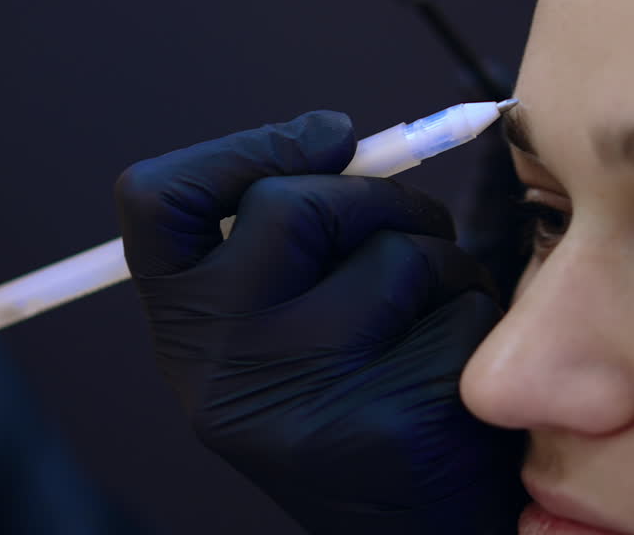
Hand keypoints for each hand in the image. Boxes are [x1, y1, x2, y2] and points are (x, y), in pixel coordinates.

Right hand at [115, 111, 524, 533]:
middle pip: (289, 205)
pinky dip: (476, 314)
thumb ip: (295, 228)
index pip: (156, 202)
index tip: (324, 142)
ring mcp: (303, 401)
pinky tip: (458, 366)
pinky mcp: (393, 425)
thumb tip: (341, 137)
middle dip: (374, 199)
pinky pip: (460, 307)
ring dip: (440, 260)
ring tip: (432, 312)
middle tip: (407, 227)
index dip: (237, 150)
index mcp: (184, 331)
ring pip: (395, 252)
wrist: (406, 530)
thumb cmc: (350, 392)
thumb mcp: (284, 316)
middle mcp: (220, 370)